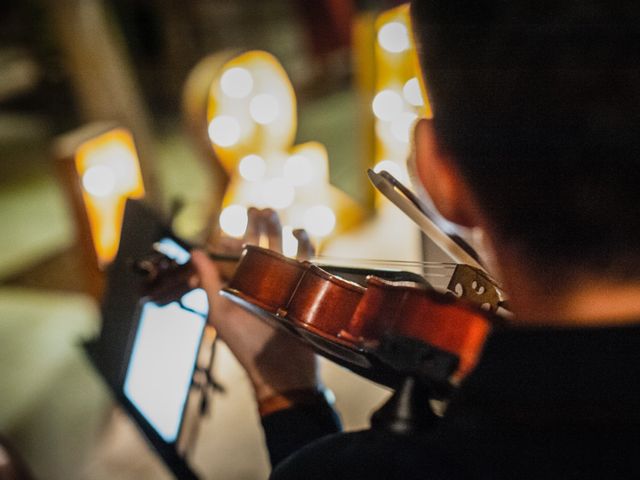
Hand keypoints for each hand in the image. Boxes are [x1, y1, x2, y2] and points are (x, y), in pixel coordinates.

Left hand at [191, 208, 318, 401]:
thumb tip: (195, 251)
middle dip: (258, 226)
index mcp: (240, 288)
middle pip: (260, 247)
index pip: (235, 256)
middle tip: (256, 207)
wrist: (283, 374)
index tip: (229, 224)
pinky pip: (306, 264)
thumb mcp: (222, 314)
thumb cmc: (247, 346)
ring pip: (282, 250)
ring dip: (278, 230)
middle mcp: (262, 284)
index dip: (231, 239)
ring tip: (272, 211)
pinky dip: (305, 247)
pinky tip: (301, 232)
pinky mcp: (304, 291)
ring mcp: (284, 286)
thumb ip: (209, 282)